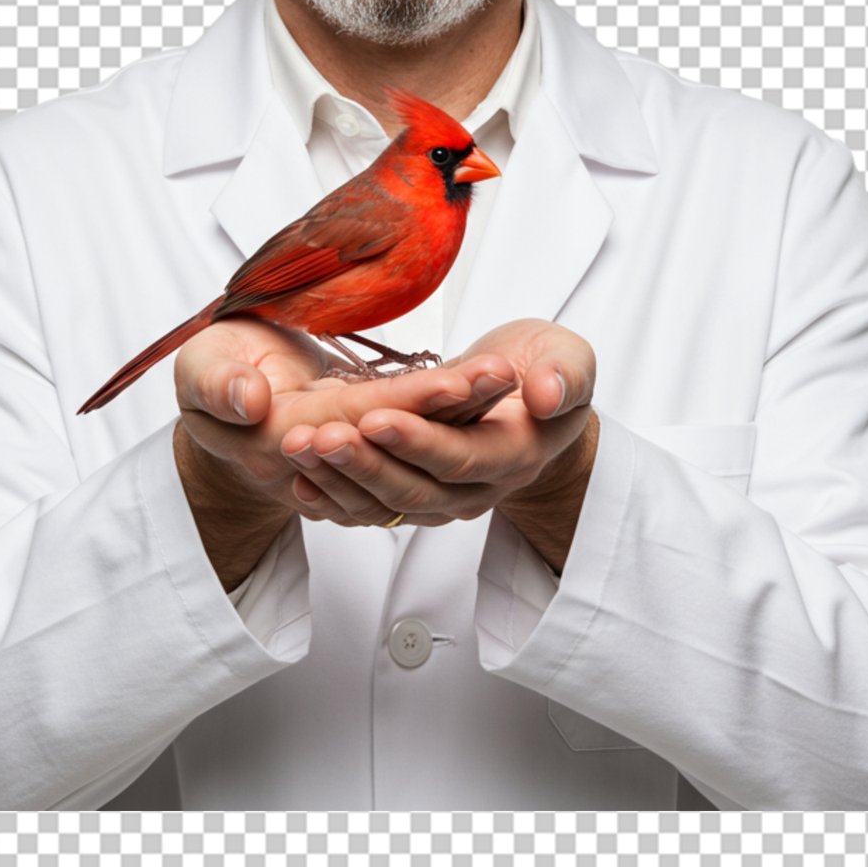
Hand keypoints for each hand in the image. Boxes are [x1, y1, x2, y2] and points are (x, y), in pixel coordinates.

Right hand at [173, 315, 522, 520]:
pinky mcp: (367, 449)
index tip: (454, 381)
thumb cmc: (210, 375)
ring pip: (415, 442)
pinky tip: (487, 391)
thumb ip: (214, 384)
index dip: (407, 405)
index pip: (357, 423)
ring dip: (464, 410)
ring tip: (506, 372)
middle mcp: (327, 459)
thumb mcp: (197, 369)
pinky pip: (415, 439)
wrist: (221, 404)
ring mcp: (350, 461)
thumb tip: (249, 402)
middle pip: (400, 436)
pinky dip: (450, 416)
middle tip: (504, 371)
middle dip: (456, 406)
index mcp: (282, 439)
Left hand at [280, 318, 595, 527]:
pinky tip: (300, 481)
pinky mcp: (420, 493)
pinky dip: (336, 498)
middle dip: (364, 465)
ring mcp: (447, 498)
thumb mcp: (570, 358)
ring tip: (297, 452)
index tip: (374, 418)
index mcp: (515, 454)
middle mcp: (478, 488)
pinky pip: (373, 508)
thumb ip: (566, 375)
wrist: (538, 401)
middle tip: (317, 438)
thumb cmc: (548, 369)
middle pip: (416, 490)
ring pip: (387, 505)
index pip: (460, 458)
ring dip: (339, 481)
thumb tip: (547, 394)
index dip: (417, 443)